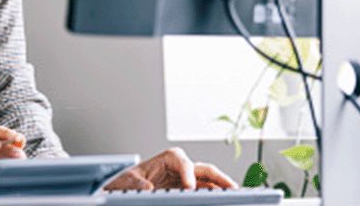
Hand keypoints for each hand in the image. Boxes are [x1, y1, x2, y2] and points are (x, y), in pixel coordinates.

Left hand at [103, 148, 235, 190]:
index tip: (189, 187)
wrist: (125, 190)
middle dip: (219, 177)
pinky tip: (222, 200)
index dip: (188, 173)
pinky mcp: (188, 191)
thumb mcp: (128, 181)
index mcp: (167, 159)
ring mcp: (187, 180)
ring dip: (221, 188)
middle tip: (231, 187)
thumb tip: (147, 186)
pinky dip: (214, 195)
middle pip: (204, 169)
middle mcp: (181, 167)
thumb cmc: (127, 182)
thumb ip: (137, 182)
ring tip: (233, 196)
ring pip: (209, 182)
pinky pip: (205, 192)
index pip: (183, 162)